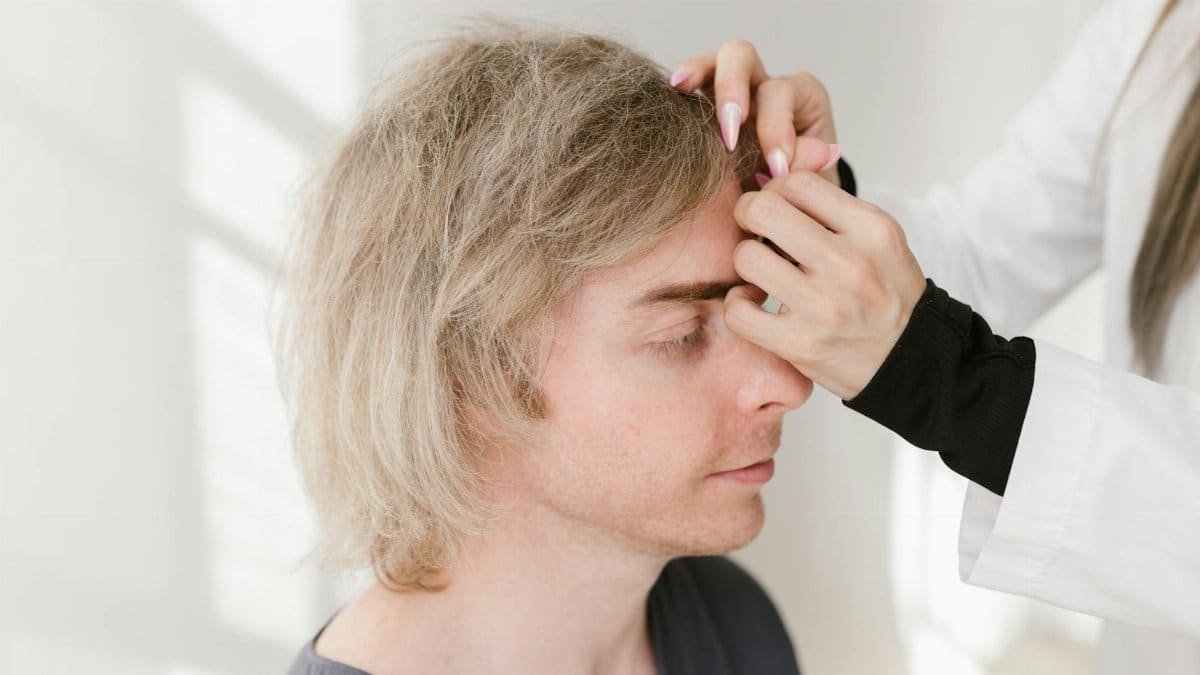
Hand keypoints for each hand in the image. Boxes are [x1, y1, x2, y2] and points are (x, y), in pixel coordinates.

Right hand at [670, 40, 840, 183]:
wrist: (779, 215)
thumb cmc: (796, 197)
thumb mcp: (810, 187)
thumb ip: (809, 168)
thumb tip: (813, 156)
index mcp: (798, 99)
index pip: (780, 94)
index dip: (775, 128)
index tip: (776, 170)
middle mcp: (761, 87)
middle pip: (744, 58)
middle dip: (732, 89)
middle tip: (728, 136)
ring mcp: (729, 94)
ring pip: (713, 61)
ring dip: (698, 71)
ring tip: (683, 87)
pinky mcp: (702, 109)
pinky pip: (688, 85)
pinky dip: (680, 84)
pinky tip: (670, 91)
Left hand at [724, 172, 927, 400]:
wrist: (909, 357)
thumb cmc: (885, 291)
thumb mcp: (878, 237)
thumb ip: (832, 206)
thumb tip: (776, 172)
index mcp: (870, 229)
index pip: (798, 183)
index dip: (776, 190)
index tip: (778, 207)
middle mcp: (848, 264)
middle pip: (764, 210)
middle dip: (749, 214)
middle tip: (756, 230)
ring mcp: (822, 306)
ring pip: (746, 257)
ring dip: (746, 261)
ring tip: (761, 270)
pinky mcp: (799, 343)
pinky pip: (738, 311)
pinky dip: (738, 304)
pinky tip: (754, 302)